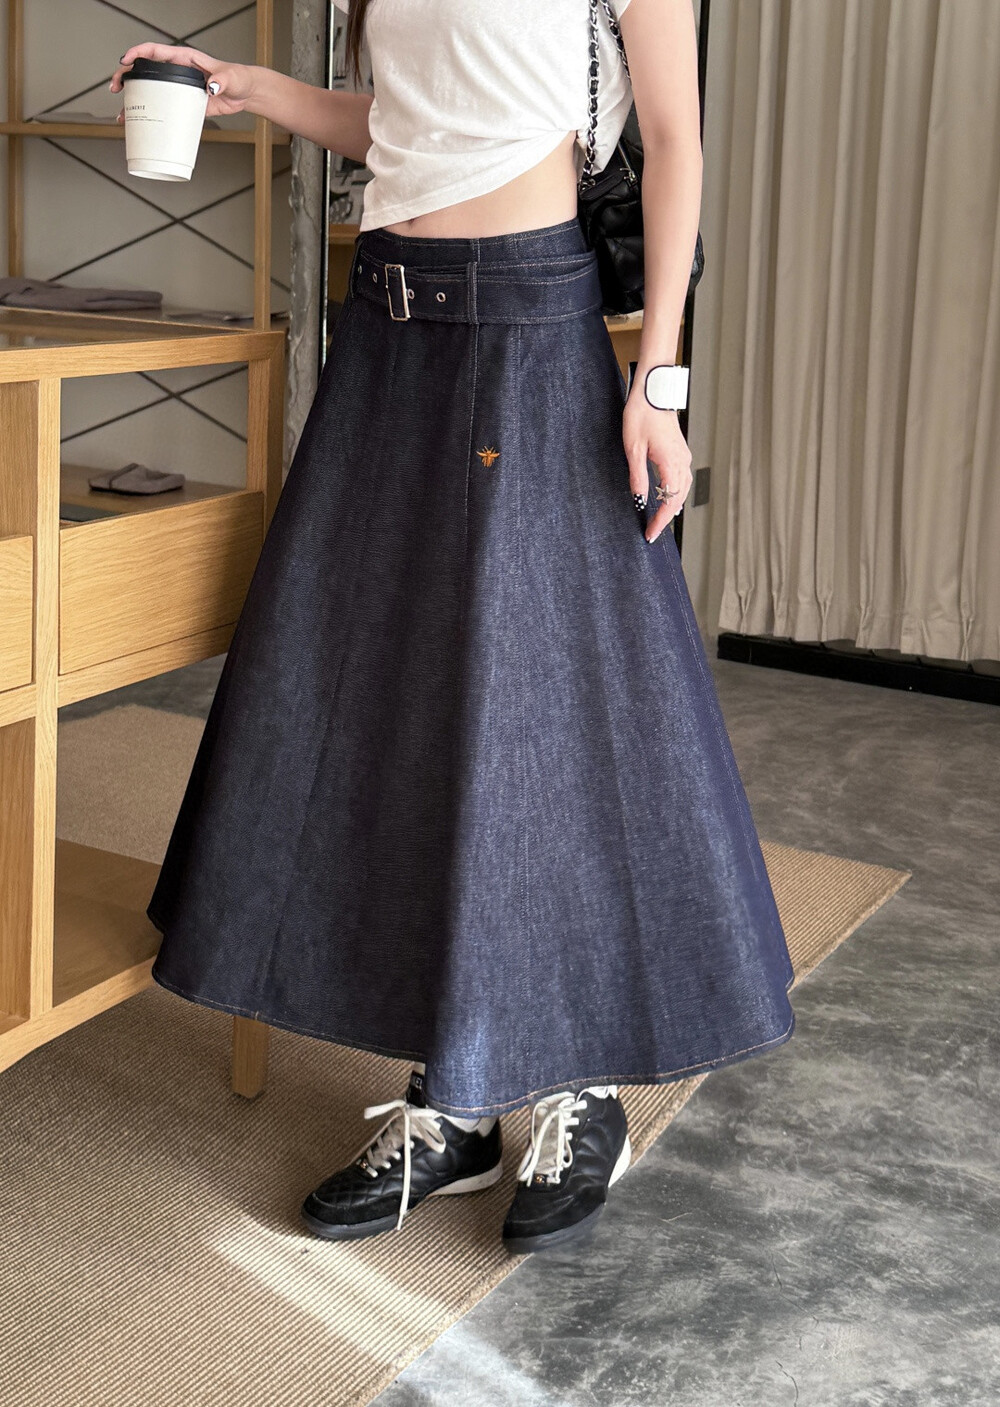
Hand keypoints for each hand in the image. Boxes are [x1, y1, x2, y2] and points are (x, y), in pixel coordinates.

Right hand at [109, 44, 256, 119]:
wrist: (245, 93)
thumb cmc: (238, 79)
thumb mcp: (231, 77)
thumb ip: (222, 79)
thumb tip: (211, 86)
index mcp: (184, 59)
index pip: (155, 51)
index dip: (137, 53)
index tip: (125, 61)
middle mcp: (177, 72)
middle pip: (145, 71)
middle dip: (126, 78)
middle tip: (115, 88)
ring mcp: (178, 88)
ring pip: (151, 92)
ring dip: (134, 102)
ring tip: (122, 115)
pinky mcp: (184, 104)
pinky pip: (164, 109)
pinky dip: (152, 117)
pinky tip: (142, 127)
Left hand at [622, 386, 692, 542]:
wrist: (653, 391)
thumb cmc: (641, 415)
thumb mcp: (633, 449)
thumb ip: (638, 478)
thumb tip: (639, 500)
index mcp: (671, 462)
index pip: (669, 500)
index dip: (661, 520)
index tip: (651, 533)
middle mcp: (682, 461)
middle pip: (679, 498)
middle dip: (666, 517)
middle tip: (654, 531)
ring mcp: (684, 455)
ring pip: (684, 489)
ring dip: (673, 506)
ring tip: (662, 520)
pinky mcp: (681, 451)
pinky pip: (683, 478)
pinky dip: (676, 492)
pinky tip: (669, 497)